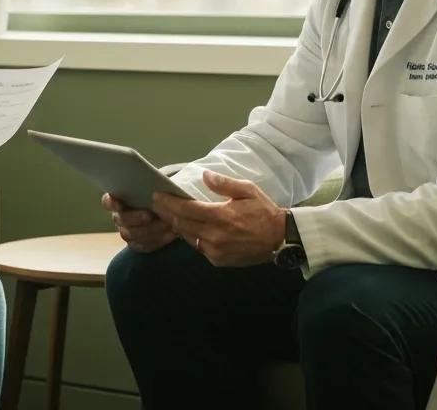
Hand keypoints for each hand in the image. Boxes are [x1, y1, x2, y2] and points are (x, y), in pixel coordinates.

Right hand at [101, 193, 175, 252]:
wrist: (168, 209)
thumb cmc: (159, 194)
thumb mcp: (154, 186)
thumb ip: (149, 186)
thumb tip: (154, 187)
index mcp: (118, 200)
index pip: (107, 202)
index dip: (110, 203)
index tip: (118, 203)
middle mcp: (119, 217)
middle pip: (122, 219)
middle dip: (136, 218)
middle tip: (149, 215)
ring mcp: (127, 231)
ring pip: (133, 234)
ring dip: (151, 230)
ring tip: (167, 224)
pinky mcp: (138, 244)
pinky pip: (144, 245)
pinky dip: (157, 240)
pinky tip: (170, 235)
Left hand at [150, 170, 285, 266]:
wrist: (280, 239)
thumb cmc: (264, 211)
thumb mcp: (248, 191)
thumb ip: (224, 184)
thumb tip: (204, 175)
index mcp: (220, 216)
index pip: (185, 209)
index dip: (168, 202)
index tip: (156, 196)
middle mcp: (214, 236)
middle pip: (181, 224)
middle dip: (167, 213)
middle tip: (158, 204)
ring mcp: (215, 251)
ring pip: (187, 237)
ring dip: (178, 226)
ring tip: (170, 215)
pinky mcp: (218, 260)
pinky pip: (198, 247)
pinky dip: (192, 237)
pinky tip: (190, 229)